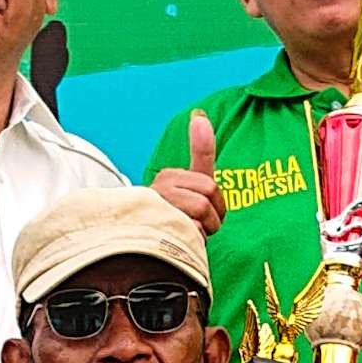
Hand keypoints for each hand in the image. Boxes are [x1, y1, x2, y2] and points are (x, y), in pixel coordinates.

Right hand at [150, 111, 222, 235]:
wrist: (144, 248)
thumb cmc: (176, 216)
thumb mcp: (192, 184)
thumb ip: (201, 152)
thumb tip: (199, 113)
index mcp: (168, 176)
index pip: (207, 179)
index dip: (217, 204)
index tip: (208, 212)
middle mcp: (159, 188)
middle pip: (210, 191)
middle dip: (214, 215)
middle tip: (201, 226)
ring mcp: (157, 207)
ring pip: (202, 209)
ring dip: (204, 229)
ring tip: (189, 234)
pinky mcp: (156, 227)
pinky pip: (192, 231)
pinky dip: (192, 240)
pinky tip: (179, 242)